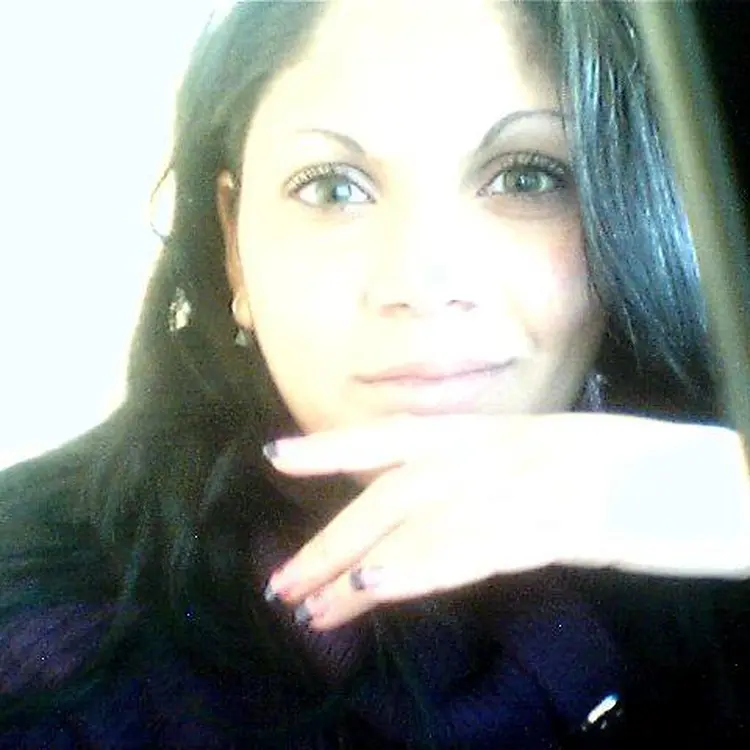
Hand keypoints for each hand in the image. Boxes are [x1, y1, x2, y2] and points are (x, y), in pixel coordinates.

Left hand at [263, 413, 749, 629]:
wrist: (729, 480)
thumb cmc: (652, 475)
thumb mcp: (563, 465)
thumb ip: (504, 482)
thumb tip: (453, 514)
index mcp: (505, 431)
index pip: (400, 437)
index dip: (335, 446)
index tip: (280, 458)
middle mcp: (504, 448)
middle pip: (393, 489)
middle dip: (330, 537)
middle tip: (282, 582)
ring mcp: (530, 481)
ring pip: (419, 521)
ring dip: (357, 567)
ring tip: (309, 608)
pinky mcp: (563, 522)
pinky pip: (474, 547)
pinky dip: (420, 567)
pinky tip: (375, 590)